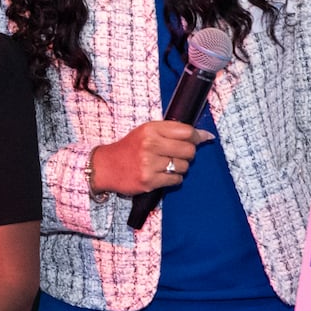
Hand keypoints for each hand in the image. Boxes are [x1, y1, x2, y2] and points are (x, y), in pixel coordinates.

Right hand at [91, 120, 212, 195]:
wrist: (105, 167)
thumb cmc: (129, 149)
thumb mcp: (145, 132)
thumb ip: (172, 131)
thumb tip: (206, 136)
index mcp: (150, 129)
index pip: (186, 131)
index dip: (197, 136)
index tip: (200, 139)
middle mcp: (150, 145)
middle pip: (189, 150)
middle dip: (188, 154)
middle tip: (178, 155)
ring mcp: (149, 164)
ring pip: (184, 167)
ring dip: (180, 167)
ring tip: (166, 165)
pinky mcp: (149, 180)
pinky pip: (176, 180)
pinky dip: (173, 179)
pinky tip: (162, 174)